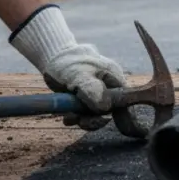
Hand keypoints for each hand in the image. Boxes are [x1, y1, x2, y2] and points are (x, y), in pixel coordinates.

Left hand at [10, 5, 127, 129]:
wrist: (54, 57)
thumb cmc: (69, 63)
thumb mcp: (80, 74)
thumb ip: (92, 89)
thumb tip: (105, 109)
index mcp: (115, 79)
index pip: (124, 101)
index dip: (120, 114)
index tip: (104, 119)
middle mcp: (109, 89)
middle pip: (110, 111)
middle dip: (95, 119)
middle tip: (81, 121)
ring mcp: (97, 95)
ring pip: (96, 115)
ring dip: (83, 119)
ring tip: (70, 118)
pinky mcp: (85, 100)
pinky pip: (85, 115)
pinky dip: (76, 118)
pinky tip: (67, 116)